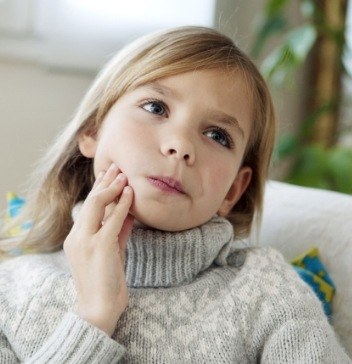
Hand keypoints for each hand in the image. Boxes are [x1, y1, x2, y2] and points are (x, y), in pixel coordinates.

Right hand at [63, 163, 133, 335]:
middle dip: (104, 182)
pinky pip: (113, 219)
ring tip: (124, 175)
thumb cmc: (106, 281)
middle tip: (116, 167)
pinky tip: (130, 193)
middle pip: (90, 201)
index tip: (109, 176)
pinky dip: (123, 204)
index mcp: (76, 238)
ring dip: (112, 187)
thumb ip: (118, 231)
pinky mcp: (99, 246)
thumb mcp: (113, 251)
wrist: (99, 308)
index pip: (88, 207)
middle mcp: (77, 236)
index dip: (99, 189)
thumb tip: (129, 211)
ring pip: (97, 204)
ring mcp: (86, 241)